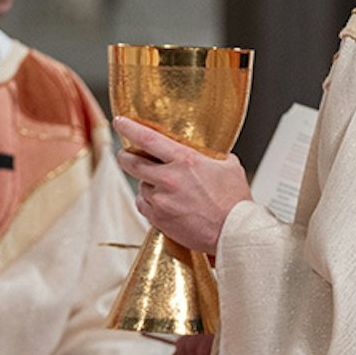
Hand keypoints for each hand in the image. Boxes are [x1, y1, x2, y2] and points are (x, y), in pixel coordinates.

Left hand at [114, 117, 250, 251]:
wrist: (234, 232)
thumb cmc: (234, 202)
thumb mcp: (228, 165)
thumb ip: (211, 155)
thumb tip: (205, 150)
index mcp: (185, 161)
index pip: (148, 138)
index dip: (130, 128)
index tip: (120, 122)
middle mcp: (169, 179)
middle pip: (131, 162)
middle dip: (125, 156)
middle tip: (127, 154)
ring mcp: (161, 201)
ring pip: (140, 185)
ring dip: (146, 181)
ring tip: (162, 185)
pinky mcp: (159, 219)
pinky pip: (143, 204)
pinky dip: (148, 200)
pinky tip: (161, 200)